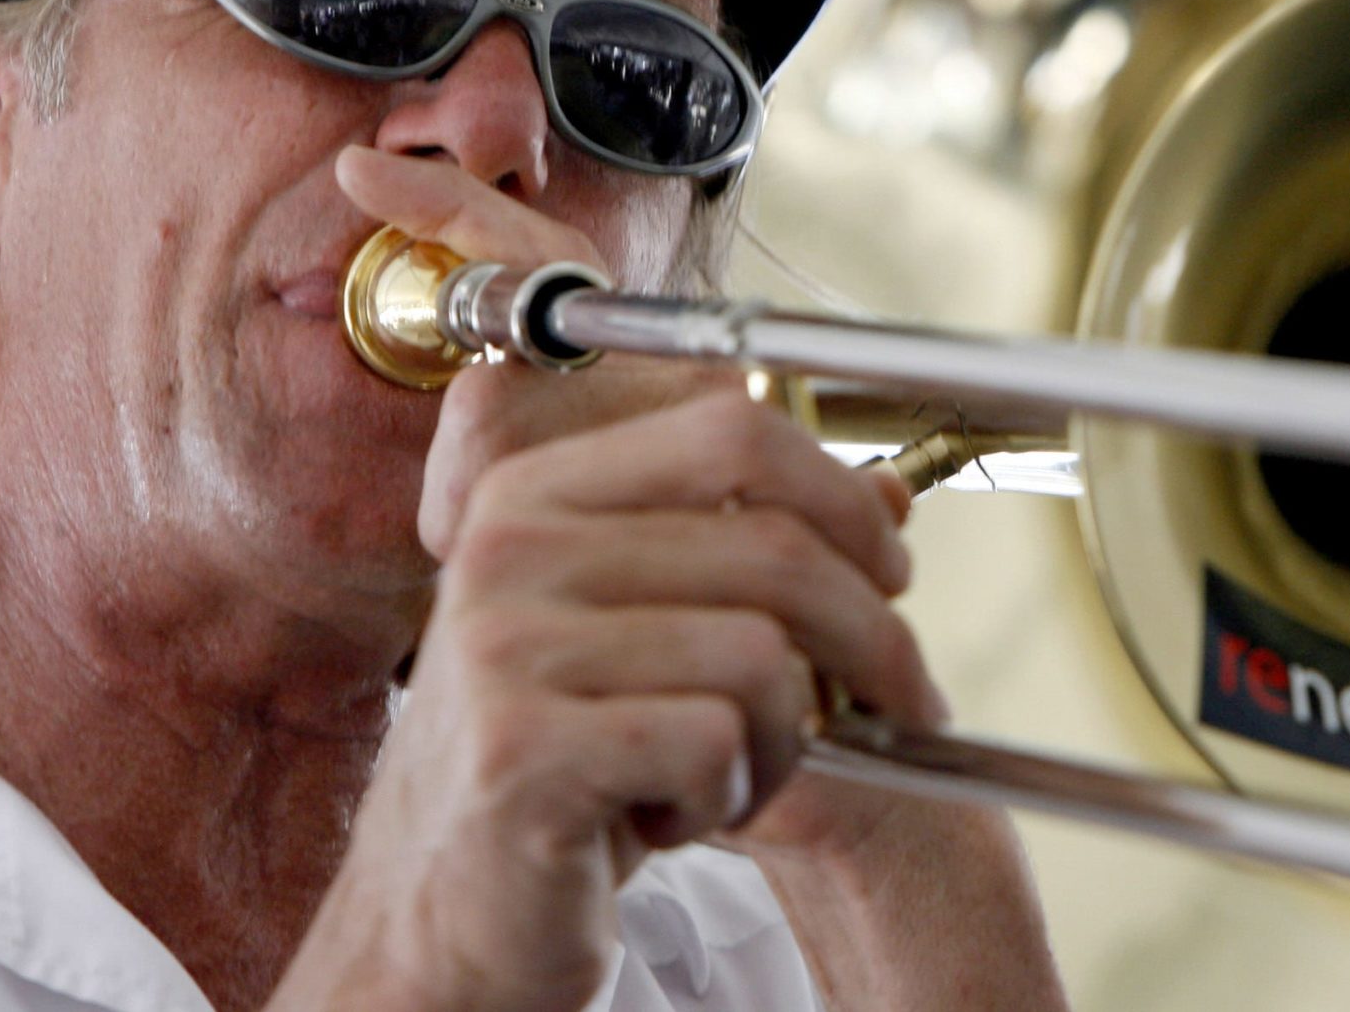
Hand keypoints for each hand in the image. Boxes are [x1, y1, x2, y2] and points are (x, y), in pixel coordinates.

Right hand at [268, 148, 946, 1011]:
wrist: (452, 927)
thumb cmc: (561, 770)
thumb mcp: (640, 636)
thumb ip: (733, 544)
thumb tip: (894, 482)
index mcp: (531, 485)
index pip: (733, 421)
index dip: (841, 474)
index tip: (896, 548)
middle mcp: (509, 542)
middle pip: (778, 535)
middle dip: (872, 630)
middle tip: (897, 696)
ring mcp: (507, 641)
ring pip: (766, 653)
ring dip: (788, 738)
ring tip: (736, 771)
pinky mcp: (525, 748)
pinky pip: (722, 739)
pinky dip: (735, 795)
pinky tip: (677, 816)